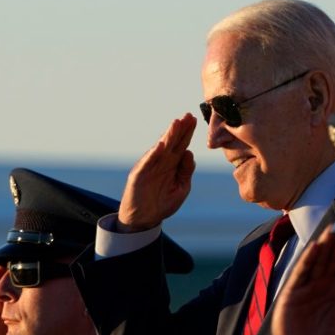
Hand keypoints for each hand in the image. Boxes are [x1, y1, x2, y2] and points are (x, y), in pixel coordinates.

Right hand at [117, 114, 196, 230]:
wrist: (144, 219)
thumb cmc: (162, 203)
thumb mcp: (181, 188)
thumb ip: (186, 171)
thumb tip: (190, 153)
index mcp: (172, 164)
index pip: (181, 144)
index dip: (187, 133)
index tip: (195, 120)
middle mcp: (161, 162)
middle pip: (172, 142)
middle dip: (180, 129)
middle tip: (188, 116)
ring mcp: (150, 167)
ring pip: (161, 149)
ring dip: (168, 136)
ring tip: (176, 124)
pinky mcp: (139, 175)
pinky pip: (147, 163)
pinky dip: (154, 154)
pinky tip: (161, 145)